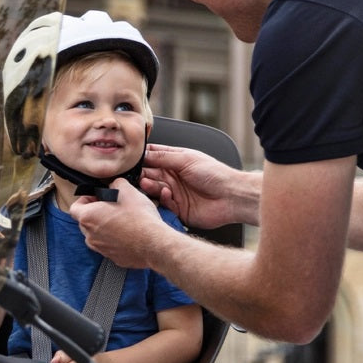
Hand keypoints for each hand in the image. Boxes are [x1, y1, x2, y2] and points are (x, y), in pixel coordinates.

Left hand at [70, 178, 166, 268]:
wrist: (154, 244)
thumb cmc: (139, 217)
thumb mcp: (127, 189)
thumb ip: (115, 184)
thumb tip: (114, 185)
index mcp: (88, 217)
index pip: (74, 208)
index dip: (85, 200)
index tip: (97, 197)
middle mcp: (90, 236)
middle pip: (86, 222)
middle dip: (96, 213)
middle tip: (112, 207)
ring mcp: (101, 249)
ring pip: (98, 235)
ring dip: (106, 227)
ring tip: (123, 220)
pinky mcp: (114, 258)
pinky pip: (110, 246)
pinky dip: (116, 239)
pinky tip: (130, 233)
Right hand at [140, 143, 255, 228]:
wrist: (232, 197)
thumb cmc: (215, 174)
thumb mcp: (186, 159)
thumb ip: (163, 157)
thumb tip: (143, 153)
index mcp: (175, 162)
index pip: (153, 157)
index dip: (142, 158)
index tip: (130, 160)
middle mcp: (173, 177)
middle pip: (150, 174)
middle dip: (142, 174)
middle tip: (134, 175)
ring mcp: (175, 193)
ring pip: (154, 190)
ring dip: (149, 186)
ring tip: (146, 184)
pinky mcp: (178, 209)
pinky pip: (164, 204)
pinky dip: (162, 199)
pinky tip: (166, 194)